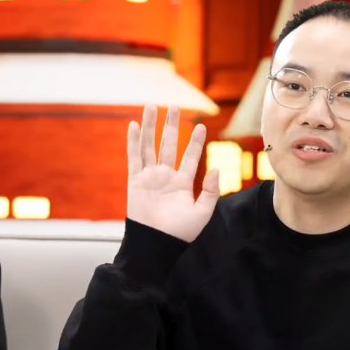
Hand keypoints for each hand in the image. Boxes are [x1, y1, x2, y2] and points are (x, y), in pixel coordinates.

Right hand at [127, 104, 219, 242]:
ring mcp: (149, 177)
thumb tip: (216, 169)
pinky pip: (134, 157)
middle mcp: (165, 177)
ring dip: (151, 126)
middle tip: (174, 107)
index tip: (201, 126)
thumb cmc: (180, 233)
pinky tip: (134, 125)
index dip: (195, 142)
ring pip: (150, 146)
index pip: (190, 157)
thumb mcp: (202, 212)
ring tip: (152, 106)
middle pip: (168, 145)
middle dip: (171, 126)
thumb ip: (210, 191)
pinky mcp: (135, 180)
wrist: (157, 243)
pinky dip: (133, 141)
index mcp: (182, 184)